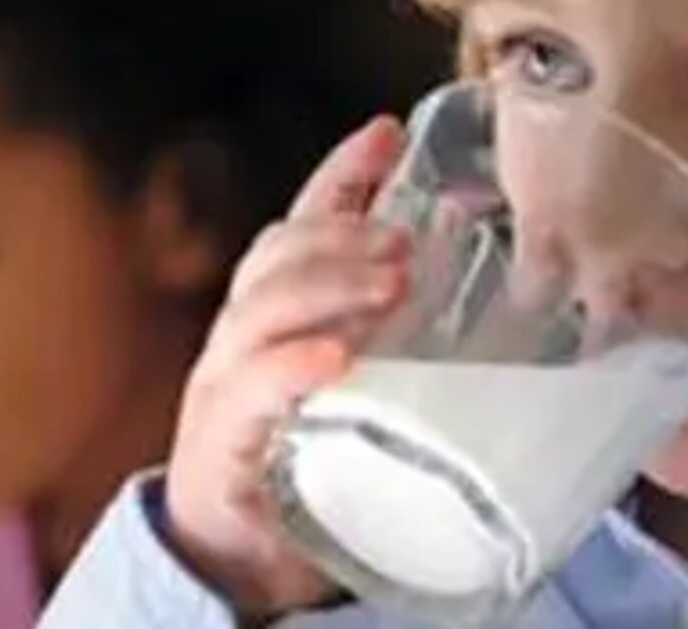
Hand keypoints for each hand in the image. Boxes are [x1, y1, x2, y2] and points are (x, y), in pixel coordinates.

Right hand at [163, 116, 409, 614]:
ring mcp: (222, 388)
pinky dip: (287, 369)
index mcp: (270, 316)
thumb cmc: (298, 460)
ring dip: (325, 288)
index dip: (339, 177)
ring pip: (257, 312)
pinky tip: (330, 357)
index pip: (298, 226)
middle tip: (408, 241)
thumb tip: (466, 277)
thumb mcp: (349, 385)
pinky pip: (247, 394)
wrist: (229, 553)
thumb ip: (384, 334)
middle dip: (339, 235)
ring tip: (389, 284)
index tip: (387, 134)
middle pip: (274, 259)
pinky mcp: (220, 444)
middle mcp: (238, 339)